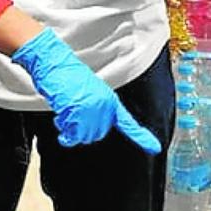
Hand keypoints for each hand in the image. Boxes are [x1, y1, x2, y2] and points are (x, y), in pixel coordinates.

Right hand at [13, 28, 160, 154]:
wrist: (55, 62)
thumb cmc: (67, 76)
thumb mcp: (89, 93)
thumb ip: (95, 111)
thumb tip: (85, 133)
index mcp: (110, 101)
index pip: (128, 123)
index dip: (141, 137)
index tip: (155, 148)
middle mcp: (105, 106)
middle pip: (96, 135)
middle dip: (81, 131)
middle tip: (71, 116)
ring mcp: (92, 108)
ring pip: (83, 136)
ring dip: (70, 129)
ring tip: (65, 112)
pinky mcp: (77, 110)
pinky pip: (71, 133)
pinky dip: (64, 132)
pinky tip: (61, 119)